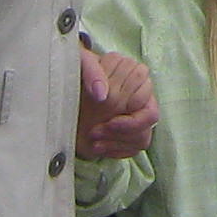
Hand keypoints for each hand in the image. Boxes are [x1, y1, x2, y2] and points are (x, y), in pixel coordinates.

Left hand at [77, 44, 158, 158]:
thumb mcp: (79, 66)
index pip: (146, 88)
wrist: (65, 101)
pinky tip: (97, 147)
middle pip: (150, 116)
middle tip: (94, 130)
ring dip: (117, 141)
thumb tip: (102, 94)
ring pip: (144, 135)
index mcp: (132, 72)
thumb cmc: (76, 77)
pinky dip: (116, 150)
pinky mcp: (133, 135)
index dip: (128, 99)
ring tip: (93, 140)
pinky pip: (136, 148)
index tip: (102, 106)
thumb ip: (91, 71)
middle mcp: (142, 94)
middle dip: (122, 127)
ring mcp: (139, 116)